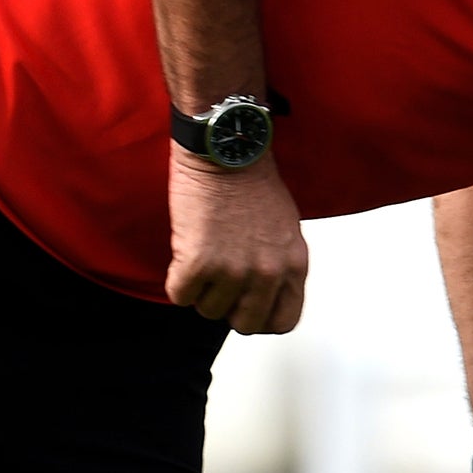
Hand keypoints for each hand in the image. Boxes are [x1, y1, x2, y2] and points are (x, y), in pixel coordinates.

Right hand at [165, 147, 308, 333]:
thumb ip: (279, 266)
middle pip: (244, 324)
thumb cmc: (252, 180)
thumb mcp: (285, 230)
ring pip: (208, 310)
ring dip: (201, 287)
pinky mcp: (198, 262)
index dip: (260, 316)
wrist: (225, 148)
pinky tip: (185, 252)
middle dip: (228, 305)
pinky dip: (177, 279)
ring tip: (203, 252)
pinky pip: (180, 295)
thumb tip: (262, 293)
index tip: (246, 304)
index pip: (283, 322)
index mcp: (294, 264)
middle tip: (218, 278)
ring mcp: (233, 270)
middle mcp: (268, 272)